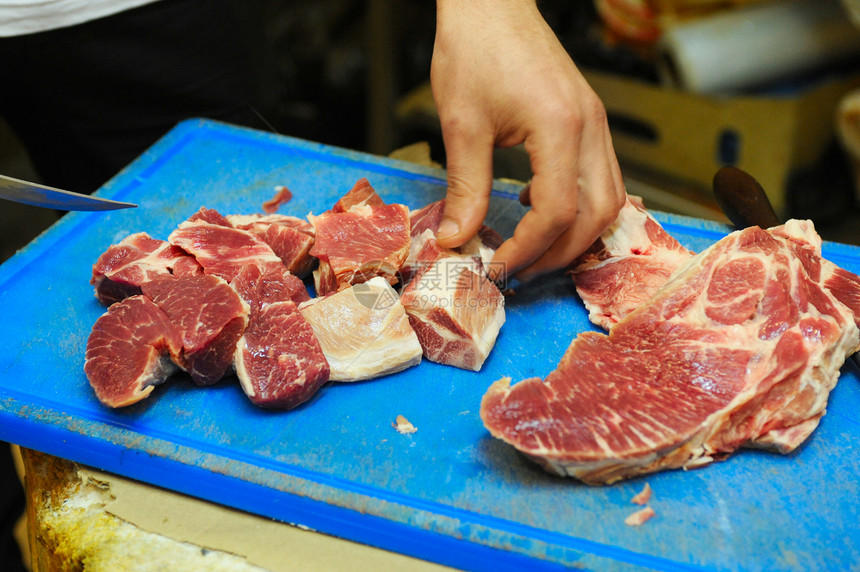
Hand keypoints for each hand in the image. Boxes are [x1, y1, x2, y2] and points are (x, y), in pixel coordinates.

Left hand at [431, 0, 625, 282]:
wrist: (491, 4)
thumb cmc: (475, 49)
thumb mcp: (462, 123)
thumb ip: (464, 187)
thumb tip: (457, 239)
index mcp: (560, 128)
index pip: (557, 212)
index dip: (527, 250)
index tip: (497, 267)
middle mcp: (590, 128)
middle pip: (598, 215)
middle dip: (559, 253)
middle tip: (519, 271)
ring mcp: (595, 124)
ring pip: (610, 200)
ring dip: (575, 235)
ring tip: (532, 250)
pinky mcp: (588, 121)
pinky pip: (601, 179)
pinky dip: (577, 207)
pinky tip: (536, 208)